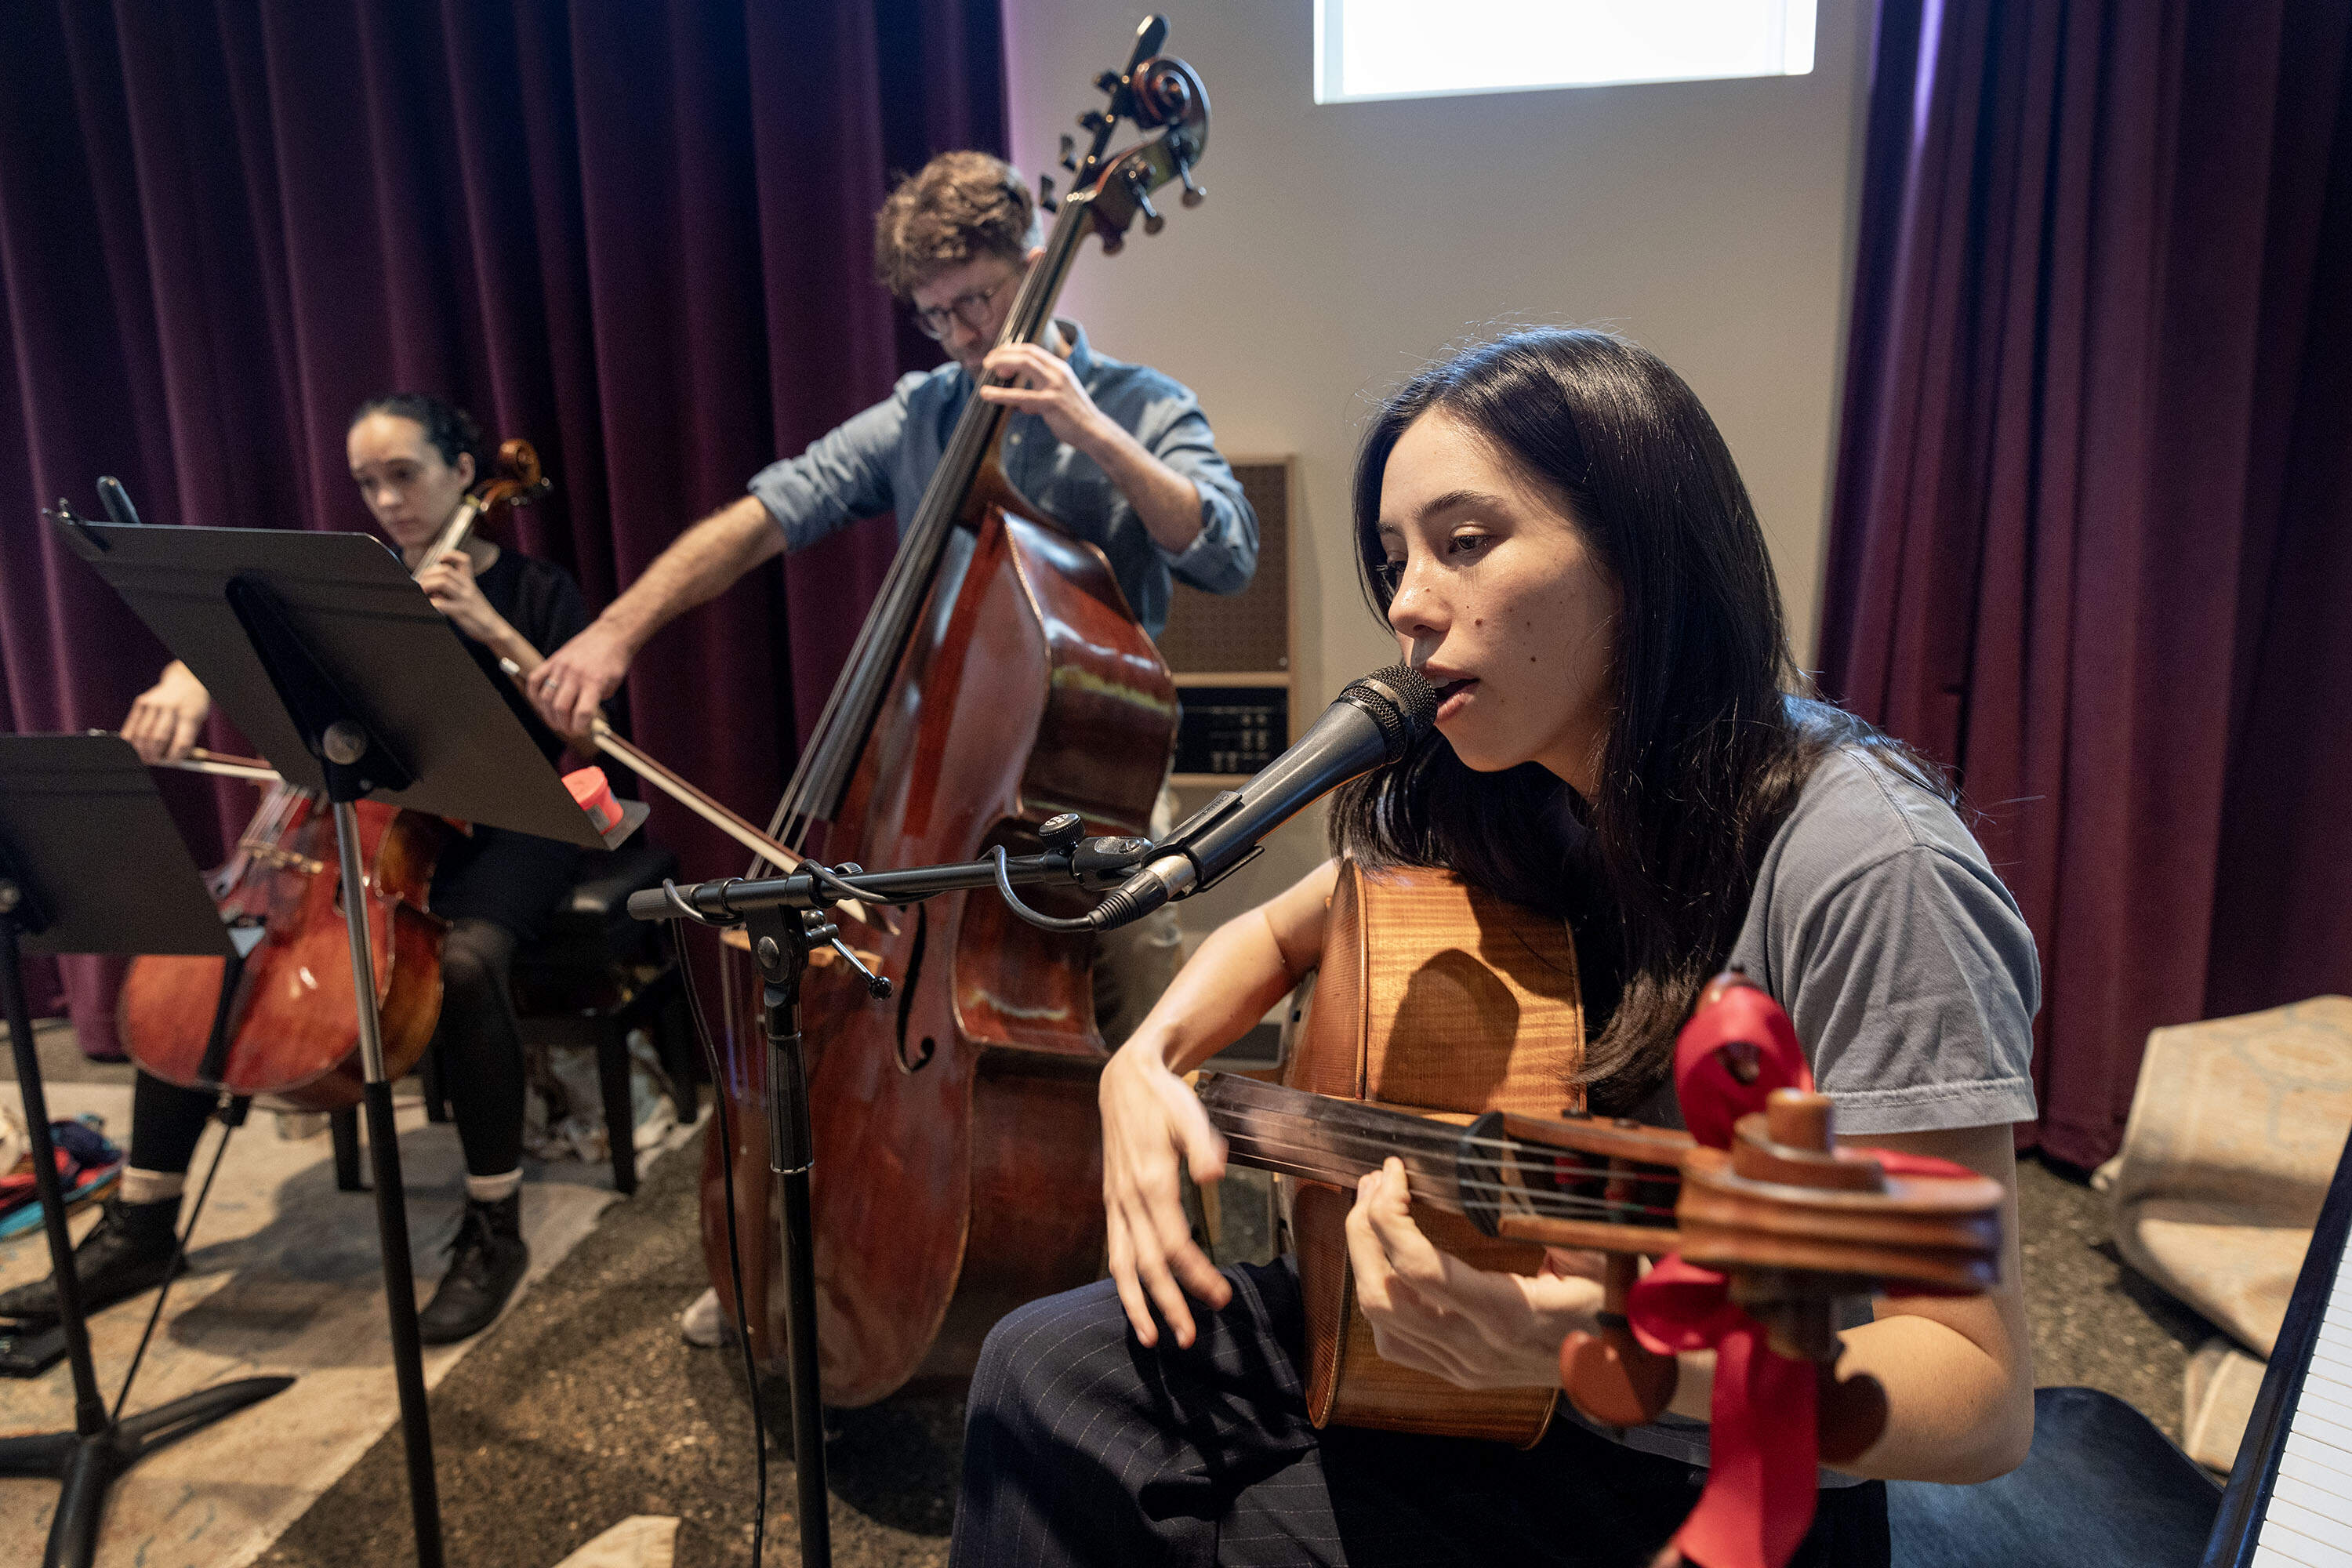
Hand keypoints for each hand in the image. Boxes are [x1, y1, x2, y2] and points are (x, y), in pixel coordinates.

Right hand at [121, 663, 210, 763]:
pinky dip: (130, 739)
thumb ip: (186, 741)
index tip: (171, 763)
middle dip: (154, 755)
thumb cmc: (192, 707)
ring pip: (142, 734)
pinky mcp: (141, 702)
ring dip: (140, 750)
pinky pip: (131, 725)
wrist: (184, 682)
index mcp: (189, 715)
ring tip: (144, 758)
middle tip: (153, 762)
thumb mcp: (198, 722)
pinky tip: (132, 747)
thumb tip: (170, 761)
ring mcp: (154, 704)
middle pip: (158, 739)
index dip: (174, 757)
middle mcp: (170, 708)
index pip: (181, 742)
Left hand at [414, 549, 499, 642]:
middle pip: (445, 570)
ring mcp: (465, 599)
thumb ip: (454, 590)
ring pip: (442, 583)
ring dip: (427, 585)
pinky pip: (442, 603)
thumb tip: (433, 588)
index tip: (439, 559)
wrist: (494, 629)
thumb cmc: (479, 614)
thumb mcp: (471, 596)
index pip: (464, 560)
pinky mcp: (461, 612)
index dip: (450, 555)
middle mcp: (468, 588)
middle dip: (428, 573)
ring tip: (421, 591)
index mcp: (470, 583)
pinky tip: (429, 605)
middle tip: (420, 581)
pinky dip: (431, 603)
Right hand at [530, 621, 632, 734]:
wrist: (611, 635)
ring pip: (545, 698)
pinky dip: (534, 695)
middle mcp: (575, 675)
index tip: (581, 731)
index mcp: (594, 682)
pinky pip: (535, 680)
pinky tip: (541, 704)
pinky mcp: (553, 660)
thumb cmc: (615, 661)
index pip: (582, 714)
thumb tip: (580, 718)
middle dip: (563, 725)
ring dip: (548, 715)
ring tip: (555, 721)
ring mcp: (561, 667)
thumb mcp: (613, 685)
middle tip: (568, 729)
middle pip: (560, 708)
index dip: (580, 729)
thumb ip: (596, 701)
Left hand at [978, 343, 1116, 454]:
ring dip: (1002, 363)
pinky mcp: (1050, 402)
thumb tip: (1023, 404)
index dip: (1012, 350)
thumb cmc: (1075, 417)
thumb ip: (1041, 395)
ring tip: (987, 368)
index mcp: (1059, 368)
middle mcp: (1058, 372)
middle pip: (1026, 352)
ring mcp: (1055, 385)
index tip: (998, 355)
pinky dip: (1000, 394)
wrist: (1093, 430)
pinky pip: (1020, 396)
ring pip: (1024, 364)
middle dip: (1004, 353)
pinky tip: (987, 394)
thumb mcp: (1059, 398)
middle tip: (988, 361)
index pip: (1032, 350)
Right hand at [1099, 1036, 1232, 1348]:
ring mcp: (1117, 1203)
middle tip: (1190, 1338)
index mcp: (1151, 1181)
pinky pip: (1116, 1251)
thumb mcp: (1190, 1112)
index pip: (1175, 1243)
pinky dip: (1125, 1283)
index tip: (1222, 1297)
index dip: (1197, 1275)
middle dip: (1168, 1305)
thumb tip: (1214, 1174)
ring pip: (1123, 1265)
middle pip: (1148, 1265)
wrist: (1126, 1081)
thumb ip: (1203, 1144)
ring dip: (1139, 1305)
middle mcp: (1129, 1198)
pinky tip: (1138, 1303)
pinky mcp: (1113, 1203)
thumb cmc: (1164, 1098)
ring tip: (1156, 1338)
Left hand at [1346, 1158, 1604, 1389]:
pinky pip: (1393, 1343)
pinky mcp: (1459, 1374)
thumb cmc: (1619, 1302)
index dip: (1390, 1213)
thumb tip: (1538, 1153)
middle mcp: (1476, 1347)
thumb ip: (1557, 1207)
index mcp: (1509, 1313)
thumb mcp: (1596, 1248)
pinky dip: (1378, 1296)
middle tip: (1375, 1181)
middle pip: (1382, 1291)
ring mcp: (1463, 1366)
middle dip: (1363, 1228)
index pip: (1419, 1268)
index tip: (1395, 1170)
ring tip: (1373, 1209)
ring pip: (1378, 1318)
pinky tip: (1386, 1260)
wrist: (1633, 1372)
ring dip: (1363, 1257)